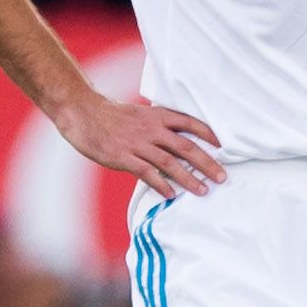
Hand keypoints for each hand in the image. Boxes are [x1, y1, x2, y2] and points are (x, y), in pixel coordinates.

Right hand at [55, 89, 224, 200]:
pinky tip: (172, 195)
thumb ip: (157, 125)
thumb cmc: (111, 115)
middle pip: (186, 146)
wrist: (83, 112)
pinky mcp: (123, 157)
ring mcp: (137, 144)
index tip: (223, 146)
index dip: (208, 134)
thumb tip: (175, 141)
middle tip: (222, 177)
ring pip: (170, 162)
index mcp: (157, 116)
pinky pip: (147, 173)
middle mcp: (151, 129)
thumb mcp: (139, 114)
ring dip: (189, 178)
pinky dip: (162, 184)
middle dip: (207, 163)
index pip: (189, 123)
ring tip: (203, 190)